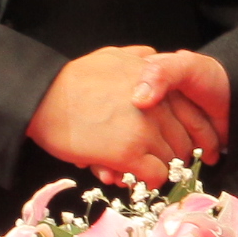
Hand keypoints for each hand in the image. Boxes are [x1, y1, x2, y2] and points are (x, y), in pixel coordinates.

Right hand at [26, 47, 215, 187]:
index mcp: (156, 82)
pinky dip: (146, 180)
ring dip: (156, 167)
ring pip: (171, 160)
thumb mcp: (112, 56)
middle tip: (153, 160)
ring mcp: (144, 129)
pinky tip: (128, 175)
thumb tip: (151, 56)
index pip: (193, 113)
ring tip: (134, 167)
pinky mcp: (129, 152)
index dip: (196, 134)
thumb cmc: (72, 80)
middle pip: (183, 140)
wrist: (41, 99)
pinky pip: (155, 175)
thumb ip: (138, 58)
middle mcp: (157, 104)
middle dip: (172, 154)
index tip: (192, 146)